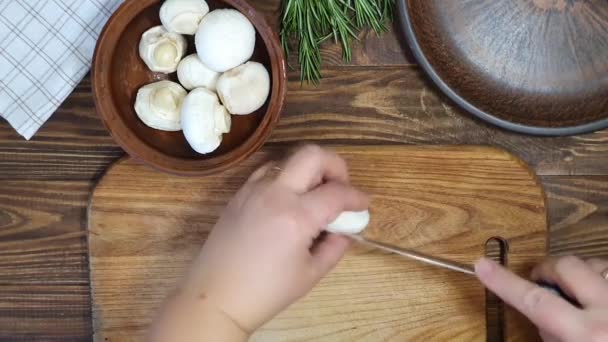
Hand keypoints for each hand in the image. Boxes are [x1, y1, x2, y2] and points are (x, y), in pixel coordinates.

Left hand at [153, 145, 367, 339]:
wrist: (216, 296)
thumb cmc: (266, 291)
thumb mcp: (310, 274)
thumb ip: (335, 247)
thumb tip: (345, 230)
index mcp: (296, 216)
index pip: (337, 192)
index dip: (357, 197)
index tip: (363, 205)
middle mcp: (275, 194)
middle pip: (313, 154)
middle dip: (335, 166)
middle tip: (340, 188)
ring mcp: (253, 190)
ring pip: (288, 159)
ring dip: (308, 170)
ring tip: (313, 196)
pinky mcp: (239, 194)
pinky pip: (268, 172)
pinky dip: (285, 177)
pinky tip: (288, 200)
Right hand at [475, 256, 607, 340]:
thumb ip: (553, 337)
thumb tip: (544, 319)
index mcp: (588, 335)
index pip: (535, 300)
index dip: (505, 282)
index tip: (482, 265)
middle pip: (567, 266)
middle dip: (548, 270)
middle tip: (541, 283)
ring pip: (596, 265)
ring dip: (581, 274)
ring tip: (577, 295)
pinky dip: (601, 280)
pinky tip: (599, 299)